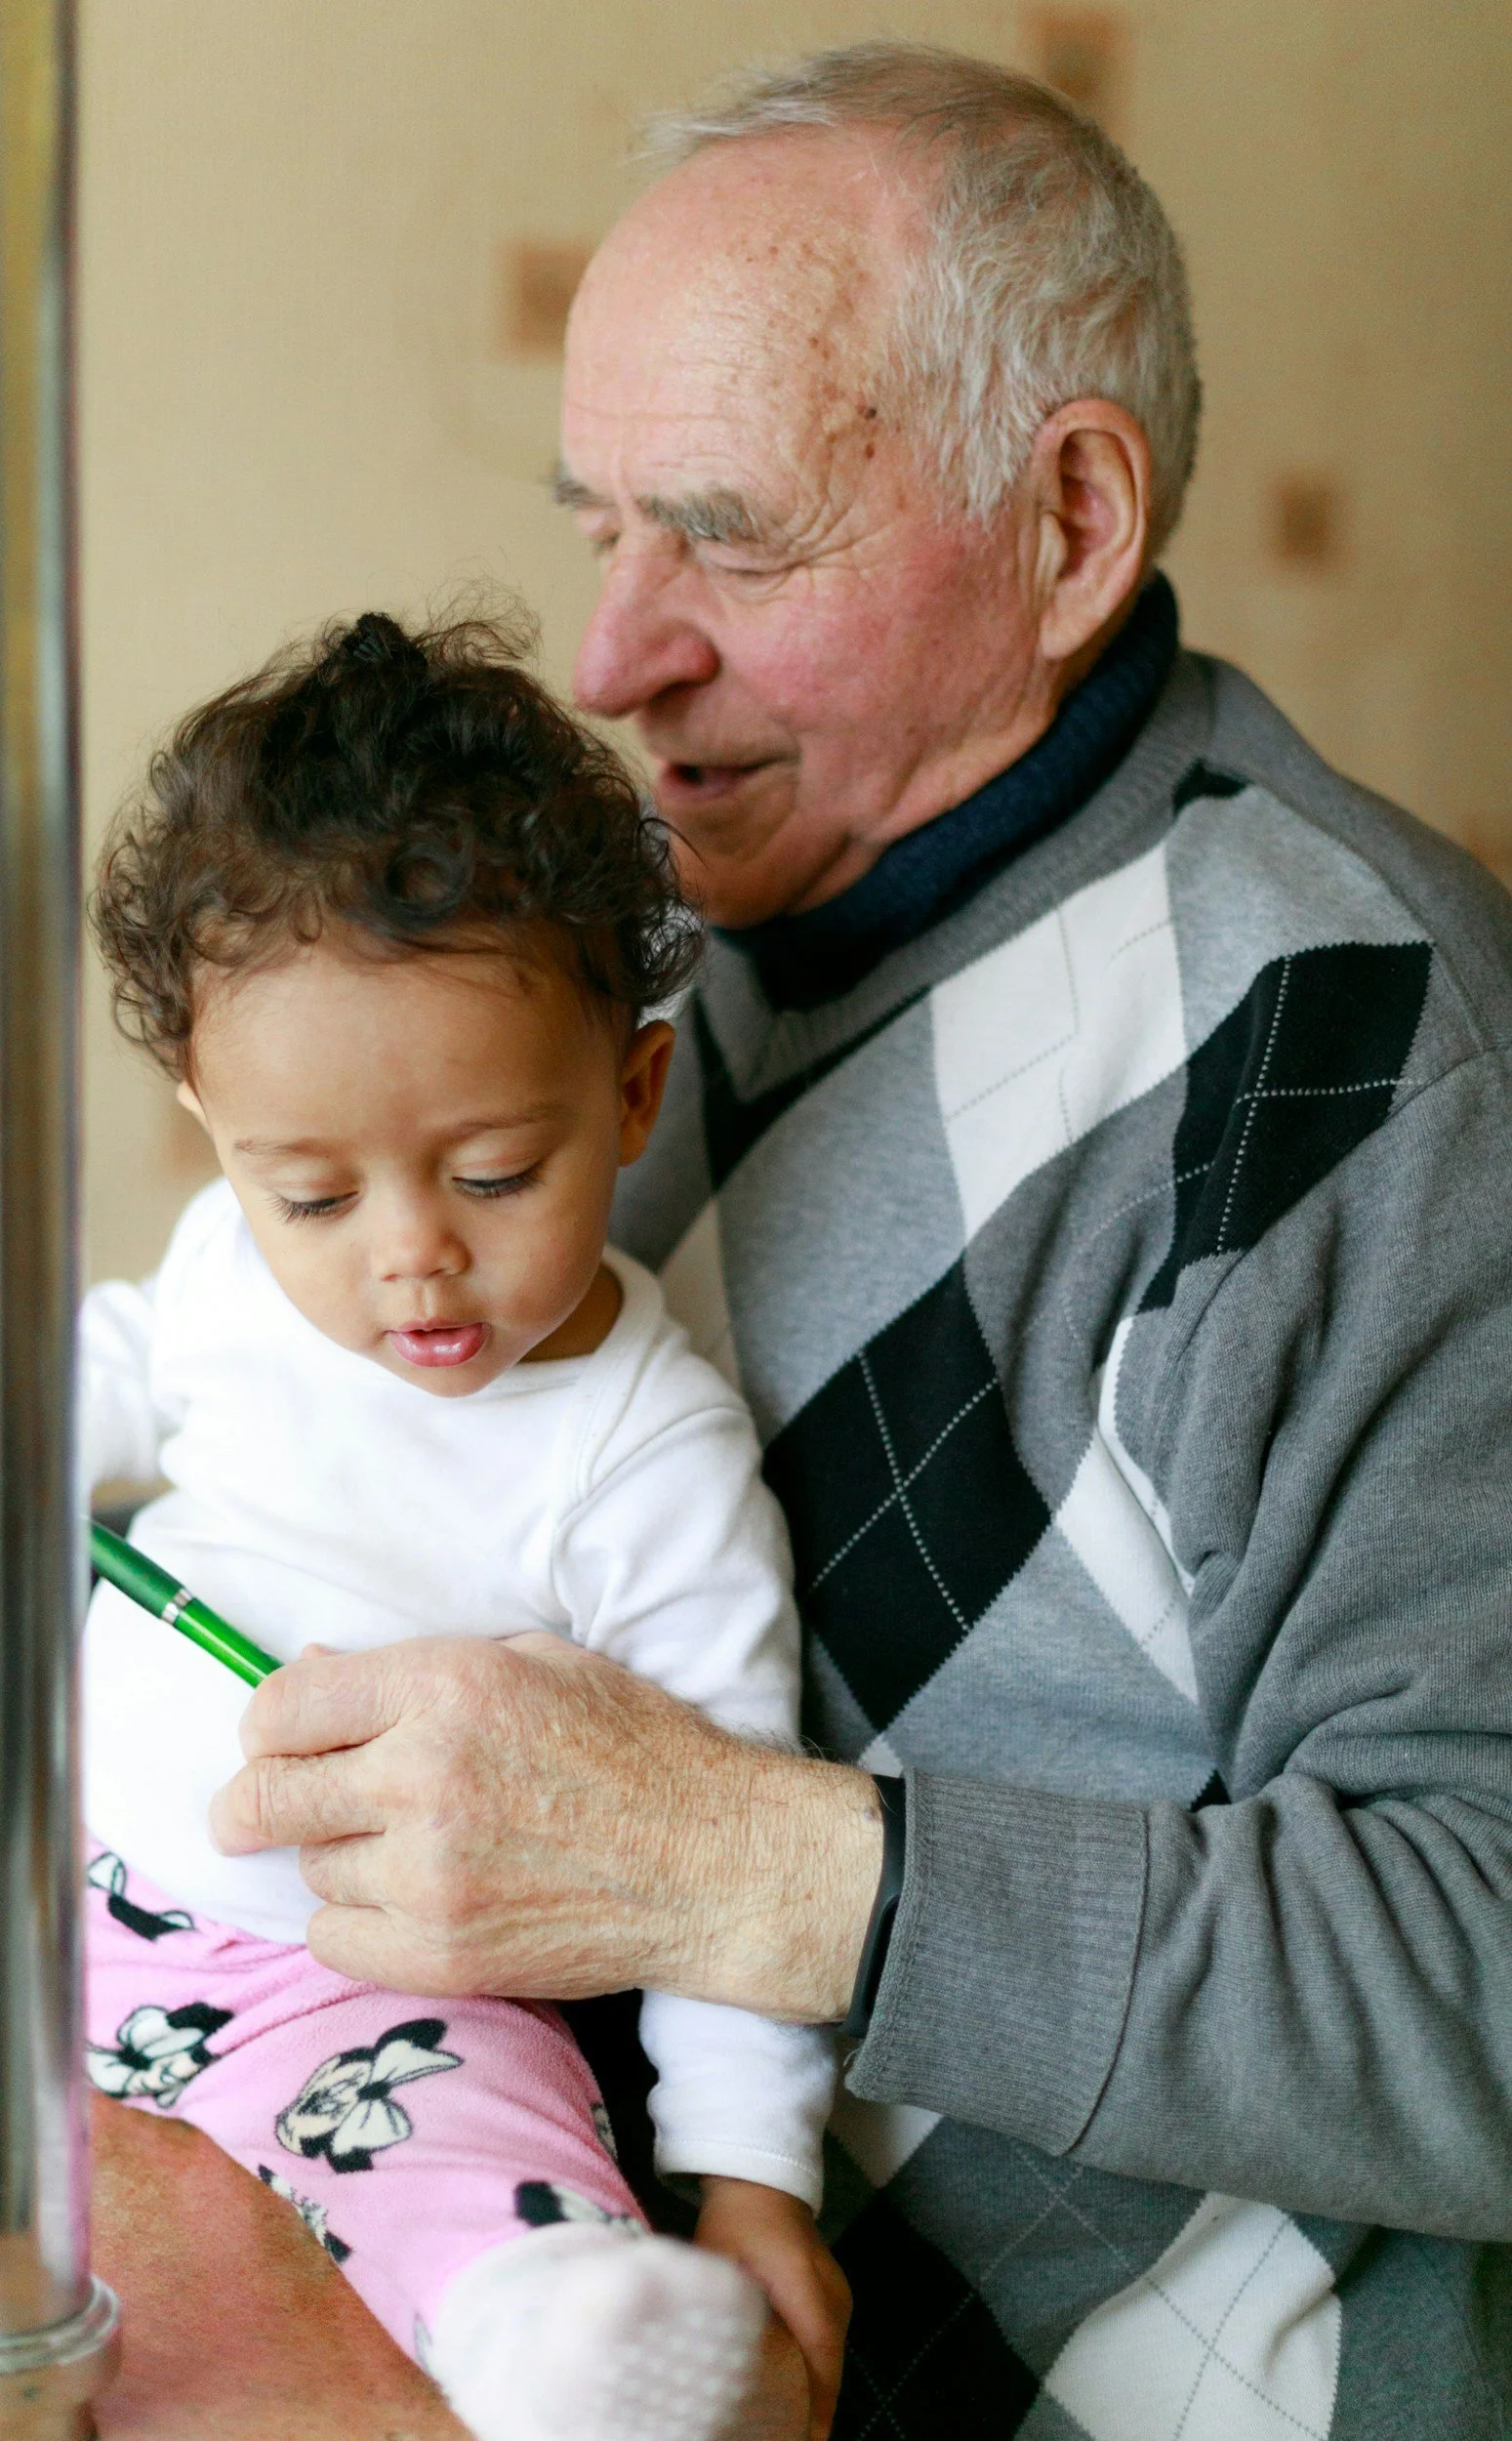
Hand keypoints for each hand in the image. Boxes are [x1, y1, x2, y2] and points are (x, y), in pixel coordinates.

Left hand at [209, 1634, 883, 2020]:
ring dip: (339, 1858)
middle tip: (265, 1809)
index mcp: (444, 1686)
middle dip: (254, 1801)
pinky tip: (411, 1902)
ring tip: (410, 1847)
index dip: (271, 1725)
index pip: (282, 1707)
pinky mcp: (439, 1955)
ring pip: (310, 1869)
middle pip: (264, 1797)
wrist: (713, 1865)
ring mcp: (427, 1875)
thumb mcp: (531, 1664)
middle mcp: (421, 1775)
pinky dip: (357, 1924)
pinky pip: (333, 1940)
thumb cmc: (634, 1747)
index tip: (280, 1741)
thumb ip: (415, 1671)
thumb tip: (310, 1678)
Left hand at [697, 2179, 850, 2440]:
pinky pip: (827, 2342)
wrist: (762, 2177)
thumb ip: (716, 2305)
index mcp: (804, 2284)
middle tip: (785, 2437)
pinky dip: (814, 2370)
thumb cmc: (735, 2218)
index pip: (819, 2353)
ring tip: (789, 2426)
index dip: (815, 2403)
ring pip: (831, 2357)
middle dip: (814, 2408)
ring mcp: (837, 2293)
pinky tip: (792, 2391)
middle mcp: (832, 2293)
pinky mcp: (833, 2293)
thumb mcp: (718, 2260)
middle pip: (830, 2365)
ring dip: (815, 2391)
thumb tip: (703, 2356)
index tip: (806, 2439)